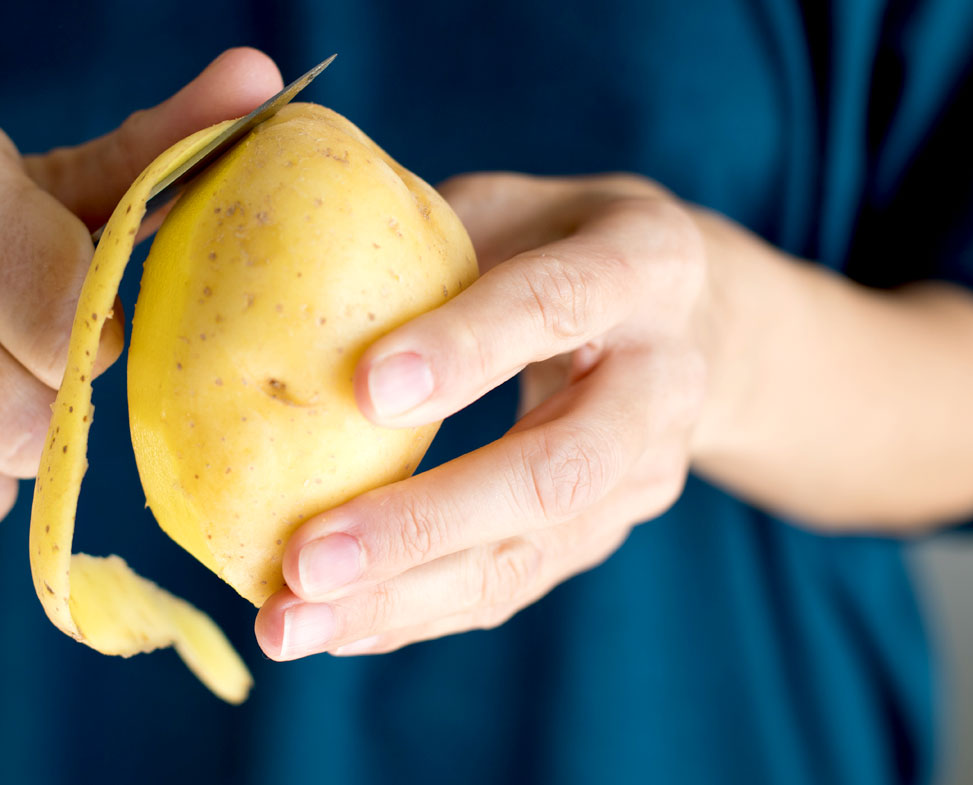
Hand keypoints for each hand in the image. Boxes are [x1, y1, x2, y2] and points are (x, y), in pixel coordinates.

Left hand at [256, 172, 712, 657]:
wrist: (688, 318)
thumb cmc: (559, 239)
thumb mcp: (511, 204)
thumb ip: (426, 234)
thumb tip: (285, 268)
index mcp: (643, 262)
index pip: (559, 302)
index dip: (469, 346)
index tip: (365, 390)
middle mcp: (662, 379)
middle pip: (558, 469)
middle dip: (424, 523)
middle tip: (305, 560)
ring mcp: (644, 472)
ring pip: (531, 552)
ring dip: (404, 599)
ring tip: (290, 626)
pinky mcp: (606, 532)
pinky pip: (512, 584)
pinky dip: (417, 613)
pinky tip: (335, 628)